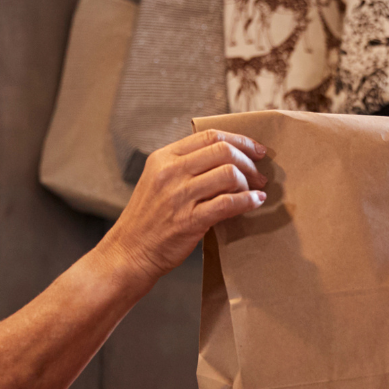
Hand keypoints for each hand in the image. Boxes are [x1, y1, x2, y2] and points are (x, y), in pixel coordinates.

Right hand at [104, 130, 267, 283]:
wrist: (129, 252)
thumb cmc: (148, 219)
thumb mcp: (158, 180)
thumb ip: (185, 165)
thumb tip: (227, 157)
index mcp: (163, 157)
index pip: (209, 135)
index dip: (240, 140)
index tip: (256, 149)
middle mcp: (170, 172)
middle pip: (223, 150)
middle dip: (248, 161)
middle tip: (258, 175)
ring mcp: (179, 196)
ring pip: (228, 174)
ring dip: (249, 182)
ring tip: (254, 191)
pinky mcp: (189, 220)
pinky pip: (228, 203)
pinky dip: (248, 201)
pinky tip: (255, 202)